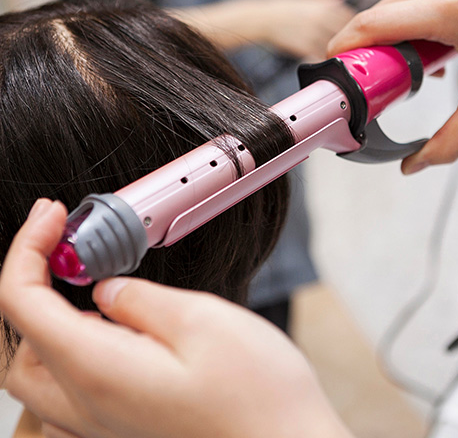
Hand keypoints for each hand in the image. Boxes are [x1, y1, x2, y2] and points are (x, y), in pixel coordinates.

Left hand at [0, 199, 351, 437]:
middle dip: (30, 284)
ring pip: (40, 369)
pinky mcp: (125, 425)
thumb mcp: (201, 320)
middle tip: (66, 246)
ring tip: (88, 280)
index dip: (27, 249)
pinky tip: (110, 327)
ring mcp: (105, 422)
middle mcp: (90, 405)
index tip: (51, 217)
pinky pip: (69, 390)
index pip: (22, 304)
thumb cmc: (257, 394)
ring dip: (47, 317)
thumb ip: (140, 299)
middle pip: (20, 343)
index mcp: (99, 369)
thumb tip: (107, 291)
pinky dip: (70, 347)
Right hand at [257, 0, 354, 59]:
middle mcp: (320, 18)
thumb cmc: (282, 8)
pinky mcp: (304, 47)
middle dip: (349, 39)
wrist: (262, 19)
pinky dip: (325, 60)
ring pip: (336, 45)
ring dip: (339, 52)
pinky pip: (321, 56)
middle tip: (351, 47)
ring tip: (341, 57)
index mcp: (323, 5)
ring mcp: (313, 33)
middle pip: (345, 32)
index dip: (353, 24)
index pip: (348, 15)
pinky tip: (326, 63)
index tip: (355, 31)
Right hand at [328, 0, 457, 173]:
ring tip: (414, 68)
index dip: (344, 49)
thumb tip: (412, 166)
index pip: (373, 24)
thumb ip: (449, 142)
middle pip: (376, 18)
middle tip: (379, 84)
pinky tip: (427, 47)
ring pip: (388, 7)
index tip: (334, 73)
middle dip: (368, 52)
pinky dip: (404, 24)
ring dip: (387, 38)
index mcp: (451, 8)